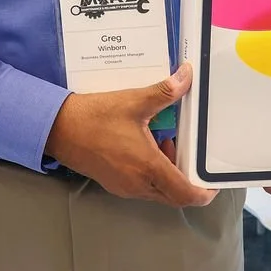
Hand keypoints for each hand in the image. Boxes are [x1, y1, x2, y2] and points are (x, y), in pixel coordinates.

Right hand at [45, 62, 215, 207]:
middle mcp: (139, 185)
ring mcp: (125, 187)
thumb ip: (164, 91)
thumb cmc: (95, 117)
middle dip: (186, 177)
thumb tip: (186, 76)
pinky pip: (143, 186)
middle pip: (175, 195)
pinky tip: (145, 144)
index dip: (204, 192)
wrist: (57, 129)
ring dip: (169, 172)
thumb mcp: (133, 101)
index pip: (186, 194)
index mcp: (148, 168)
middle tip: (187, 150)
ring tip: (165, 140)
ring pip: (159, 191)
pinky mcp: (114, 184)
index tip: (213, 181)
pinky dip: (153, 171)